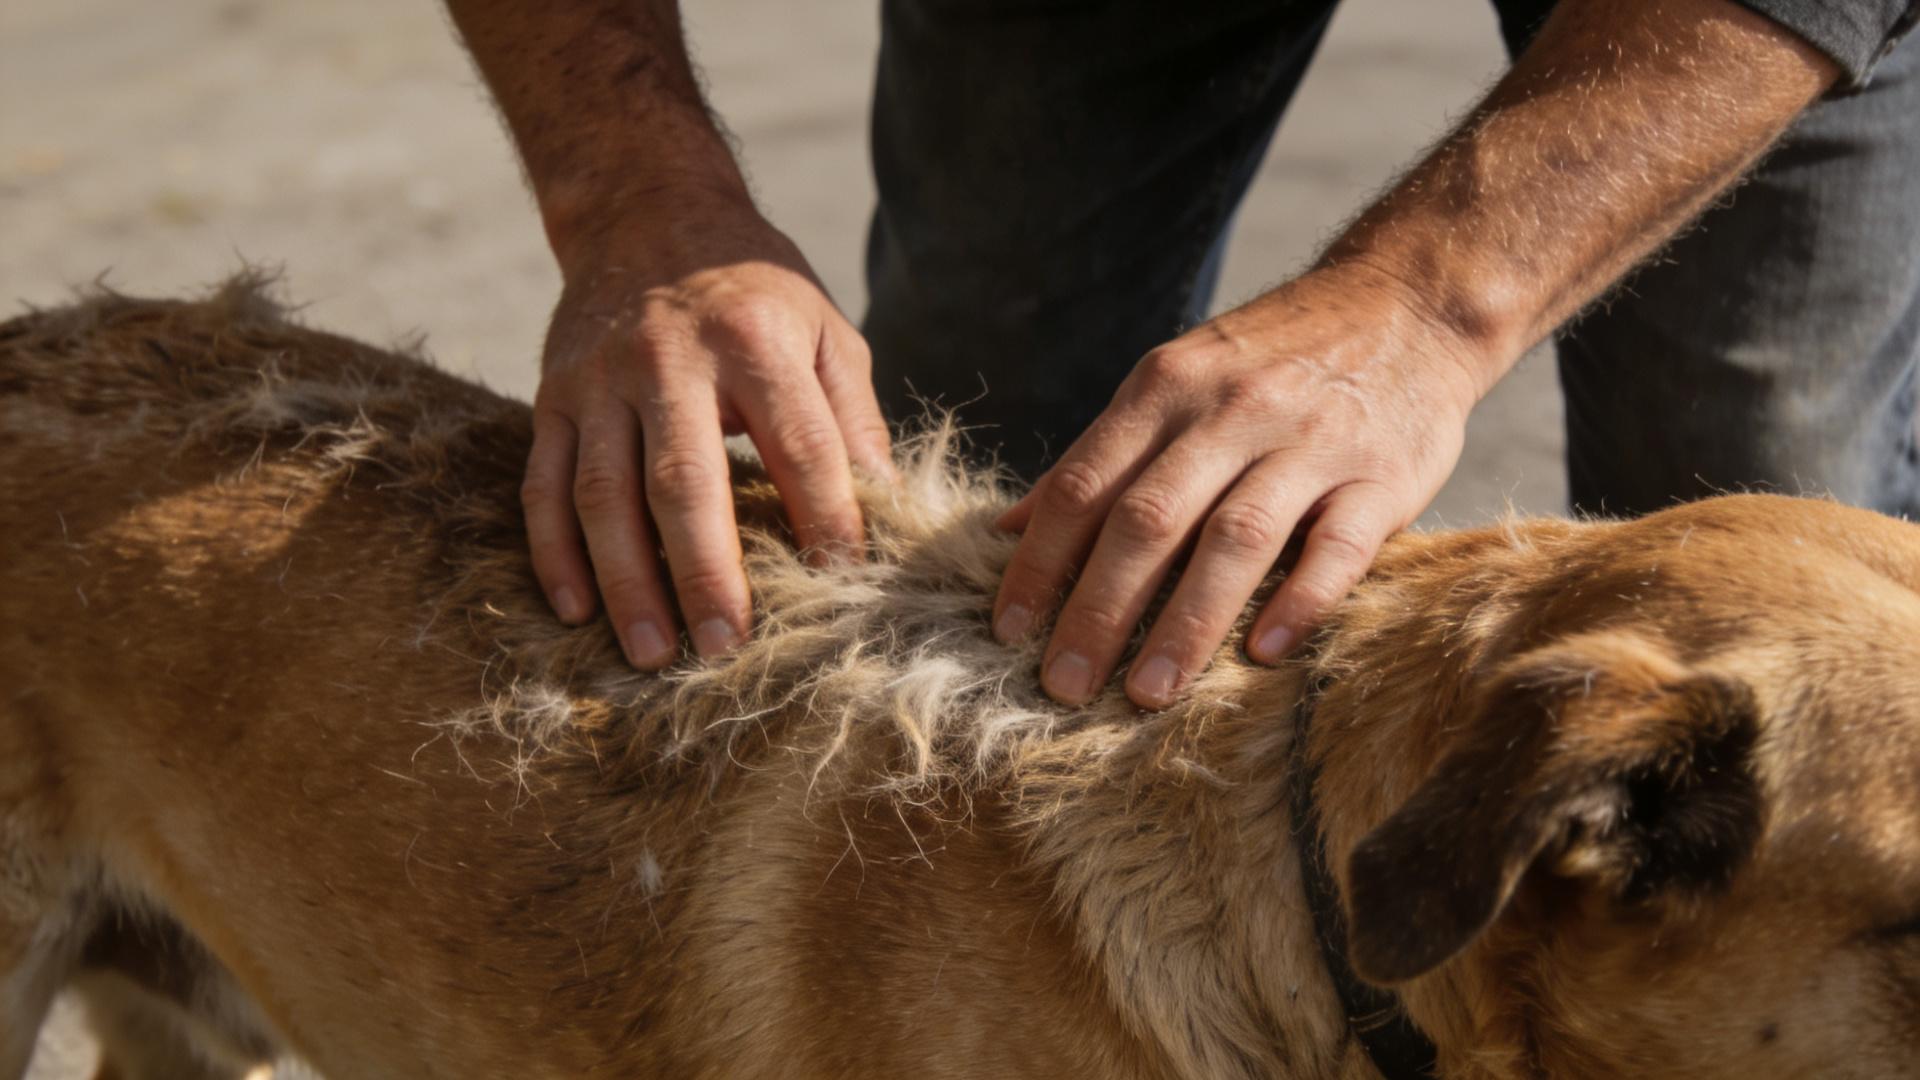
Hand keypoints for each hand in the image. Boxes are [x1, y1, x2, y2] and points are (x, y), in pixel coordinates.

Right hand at [522, 196, 891, 666]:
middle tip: (727, 647)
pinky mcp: (551, 396)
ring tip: (654, 653)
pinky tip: (576, 610)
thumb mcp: (825, 330)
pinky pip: (543, 485)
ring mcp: (599, 379)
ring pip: (602, 493)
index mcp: (755, 341)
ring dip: (626, 581)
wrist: (646, 210)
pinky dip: (554, 554)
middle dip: (706, 572)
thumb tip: (888, 509)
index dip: (827, 517)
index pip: (800, 446)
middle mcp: (670, 359)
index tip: (844, 582)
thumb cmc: (756, 290)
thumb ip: (852, 418)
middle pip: (685, 480)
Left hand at [990, 265, 1487, 708]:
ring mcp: (1312, 442)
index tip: (1008, 630)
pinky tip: (1263, 653)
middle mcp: (1233, 411)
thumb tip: (1009, 528)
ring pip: (1236, 537)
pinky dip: (1300, 600)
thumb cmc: (1270, 360)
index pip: (1085, 484)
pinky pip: (1338, 547)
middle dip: (1098, 609)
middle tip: (1065, 685)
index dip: (1041, 561)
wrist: (1406, 303)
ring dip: (1187, 622)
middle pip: (1149, 519)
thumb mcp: (1175, 381)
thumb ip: (1100, 456)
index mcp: (1167, 389)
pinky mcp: (1384, 476)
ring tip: (1150, 692)